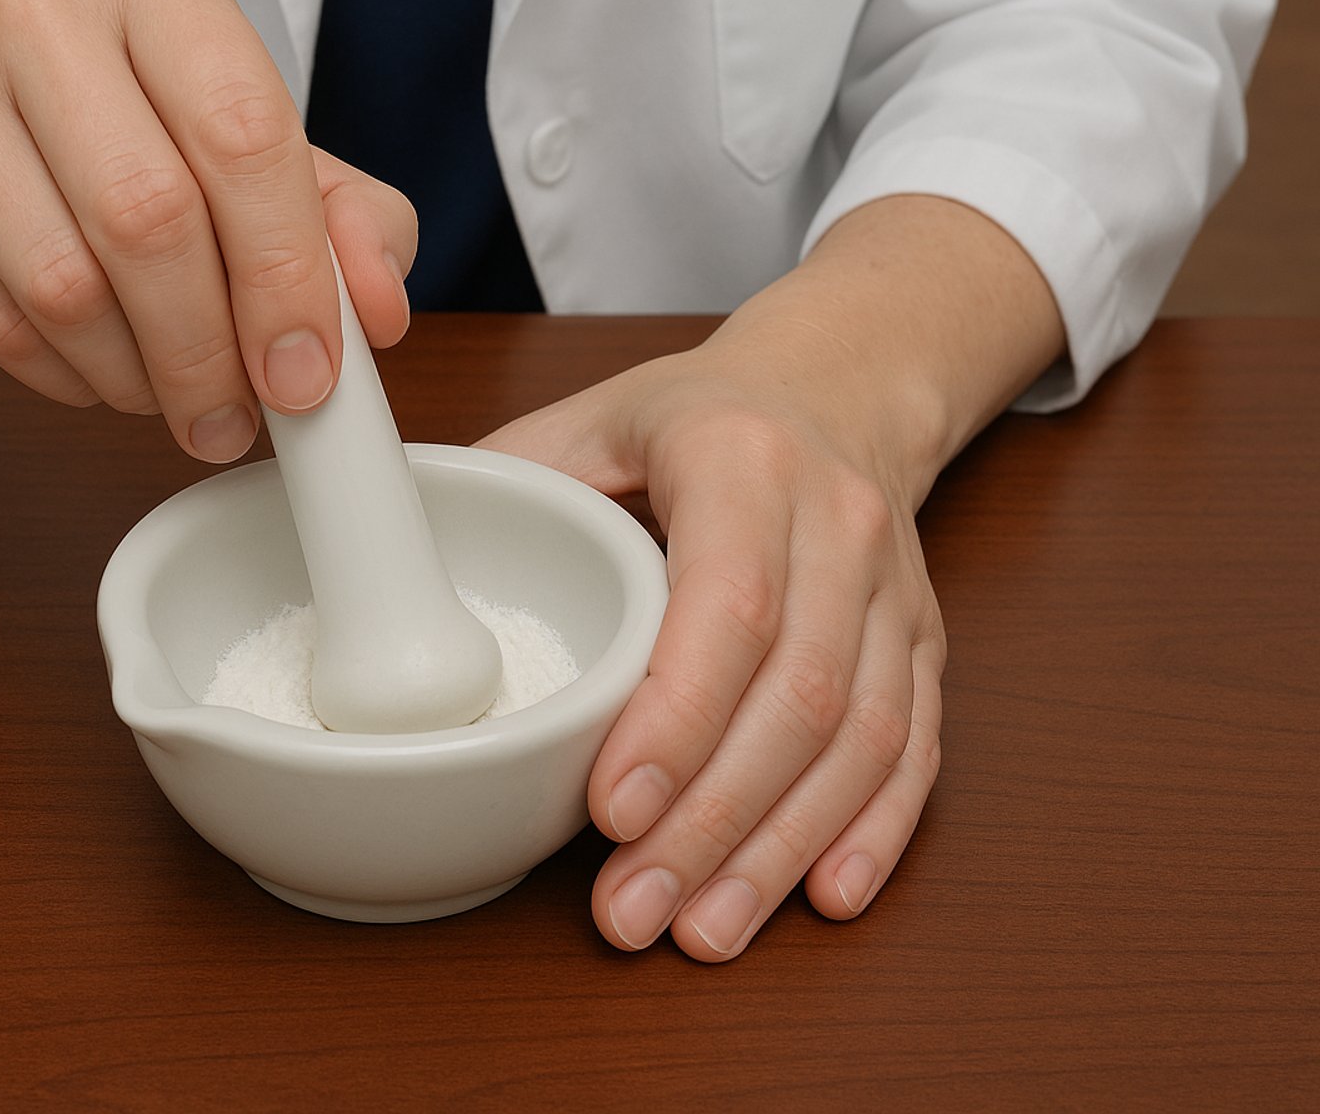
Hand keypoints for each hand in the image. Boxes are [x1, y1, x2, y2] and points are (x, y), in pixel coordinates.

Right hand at [0, 0, 415, 459]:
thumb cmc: (116, 127)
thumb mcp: (249, 145)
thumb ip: (344, 219)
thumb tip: (375, 314)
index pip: (243, 133)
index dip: (287, 275)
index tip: (307, 373)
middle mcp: (35, 8)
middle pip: (148, 217)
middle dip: (208, 349)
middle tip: (235, 416)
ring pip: (64, 285)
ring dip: (136, 376)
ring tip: (169, 396)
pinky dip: (64, 378)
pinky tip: (96, 372)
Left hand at [479, 319, 945, 960]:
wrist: (837, 389)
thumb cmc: (693, 418)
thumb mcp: (589, 418)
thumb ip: (508, 488)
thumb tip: (396, 562)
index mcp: (745, 460)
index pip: (731, 603)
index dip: (677, 718)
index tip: (610, 811)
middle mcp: (840, 524)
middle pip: (798, 695)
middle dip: (713, 821)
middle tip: (633, 909)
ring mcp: (894, 592)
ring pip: (862, 739)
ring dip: (780, 850)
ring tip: (700, 929)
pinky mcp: (923, 644)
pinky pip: (914, 750)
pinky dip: (871, 833)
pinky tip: (819, 898)